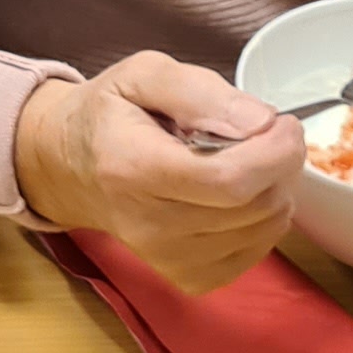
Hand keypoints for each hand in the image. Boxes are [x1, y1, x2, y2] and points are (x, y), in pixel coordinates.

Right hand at [11, 56, 302, 294]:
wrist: (69, 168)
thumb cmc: (110, 114)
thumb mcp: (143, 74)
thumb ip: (200, 92)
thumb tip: (260, 122)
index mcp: (133, 168)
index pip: (228, 180)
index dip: (274, 152)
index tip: (283, 123)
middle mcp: (149, 225)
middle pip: (252, 207)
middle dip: (281, 164)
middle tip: (270, 134)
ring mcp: (168, 259)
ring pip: (262, 231)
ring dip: (276, 190)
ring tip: (249, 160)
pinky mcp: (187, 278)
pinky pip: (255, 253)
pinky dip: (264, 220)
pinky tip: (240, 195)